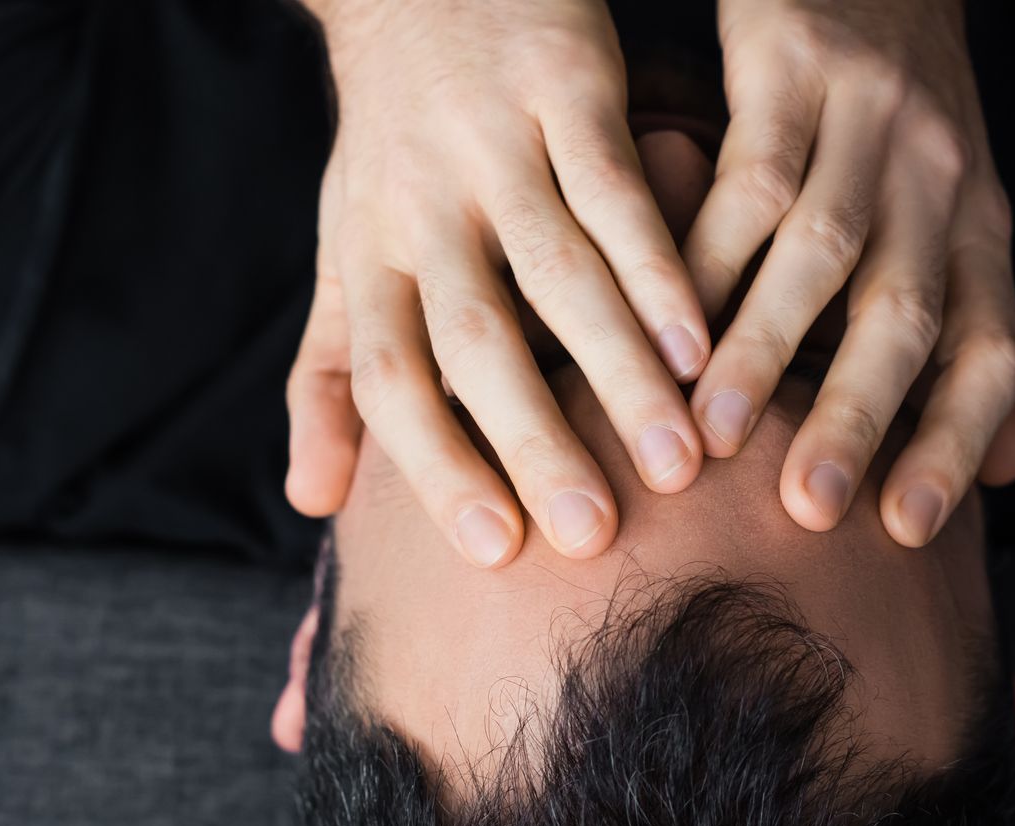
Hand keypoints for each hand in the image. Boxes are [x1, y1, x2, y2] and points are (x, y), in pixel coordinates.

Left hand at [284, 0, 712, 566]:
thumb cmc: (392, 150)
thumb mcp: (346, 255)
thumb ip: (330, 379)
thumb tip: (313, 502)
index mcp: (368, 259)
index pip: (389, 378)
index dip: (434, 463)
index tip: (492, 548)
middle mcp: (423, 210)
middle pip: (473, 342)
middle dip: (531, 441)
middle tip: (592, 534)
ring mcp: (494, 147)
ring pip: (558, 274)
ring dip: (617, 371)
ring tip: (678, 458)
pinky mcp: (566, 89)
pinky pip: (616, 190)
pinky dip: (658, 265)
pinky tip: (701, 339)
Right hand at [683, 0, 1014, 546]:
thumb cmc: (901, 117)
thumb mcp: (959, 218)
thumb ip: (970, 338)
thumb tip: (1009, 470)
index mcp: (981, 226)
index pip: (990, 349)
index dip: (953, 441)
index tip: (901, 529)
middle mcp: (941, 177)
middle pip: (906, 313)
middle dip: (858, 417)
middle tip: (804, 506)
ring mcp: (871, 120)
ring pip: (822, 252)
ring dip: (765, 351)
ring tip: (709, 434)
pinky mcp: (794, 70)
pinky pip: (748, 180)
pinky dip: (702, 256)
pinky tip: (660, 319)